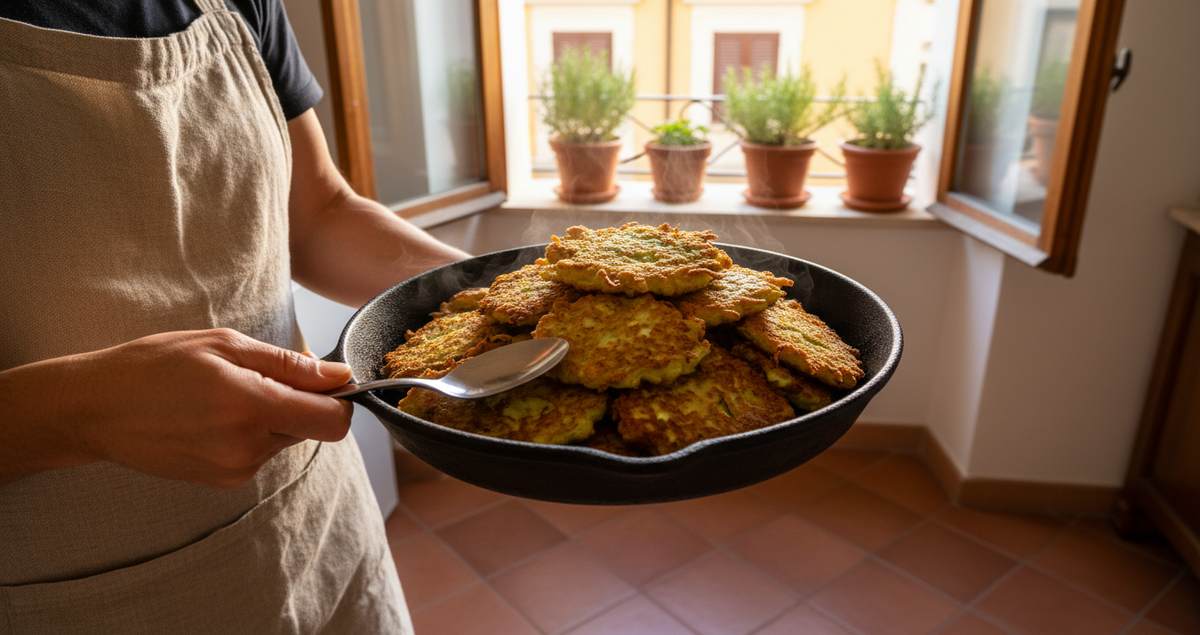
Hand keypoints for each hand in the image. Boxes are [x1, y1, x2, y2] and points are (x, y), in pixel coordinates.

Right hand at [0, 329, 353, 488]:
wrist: (95, 409)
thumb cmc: (155, 366)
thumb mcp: (223, 345)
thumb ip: (289, 365)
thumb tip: (340, 376)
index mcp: (250, 408)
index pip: (333, 421)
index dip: (340, 399)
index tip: (325, 380)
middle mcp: (248, 448)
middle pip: (312, 429)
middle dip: (301, 403)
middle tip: (258, 377)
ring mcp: (235, 470)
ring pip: (285, 440)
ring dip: (272, 417)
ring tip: (224, 396)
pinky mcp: (223, 482)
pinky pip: (260, 453)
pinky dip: (251, 433)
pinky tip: (212, 417)